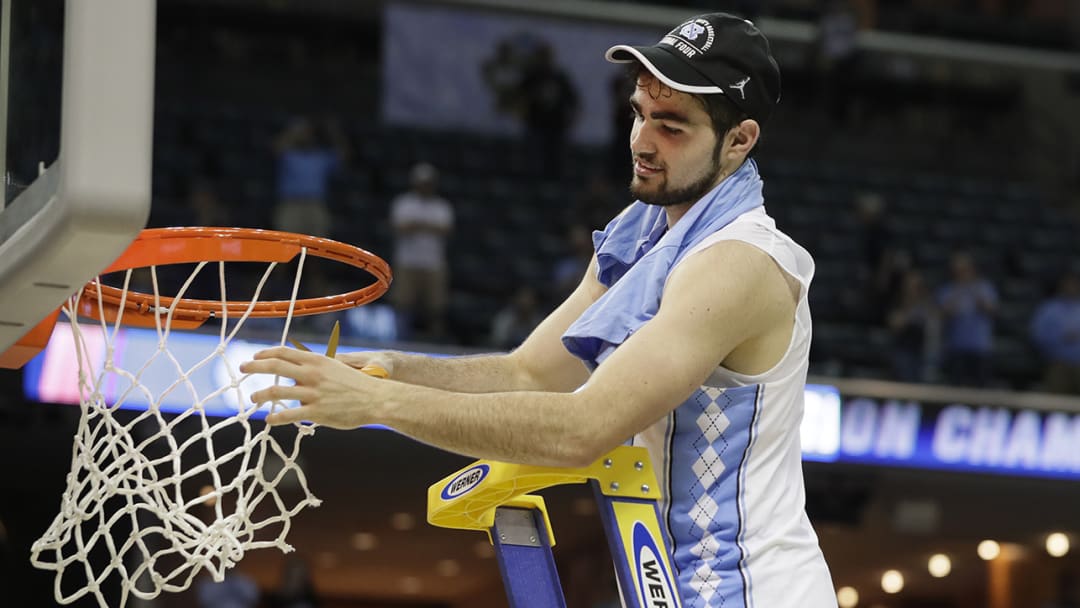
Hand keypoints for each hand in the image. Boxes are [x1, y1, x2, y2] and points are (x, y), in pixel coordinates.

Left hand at [240, 347, 385, 428]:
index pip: (283, 352)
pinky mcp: (316, 412)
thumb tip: (296, 374)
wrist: (375, 399)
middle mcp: (311, 374)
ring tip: (253, 398)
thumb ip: (314, 369)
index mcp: (316, 360)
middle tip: (242, 368)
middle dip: (254, 366)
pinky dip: (275, 418)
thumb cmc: (356, 385)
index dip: (265, 353)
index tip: (255, 356)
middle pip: (274, 366)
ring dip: (260, 394)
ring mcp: (313, 393)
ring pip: (276, 392)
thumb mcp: (335, 369)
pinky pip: (288, 415)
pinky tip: (268, 420)